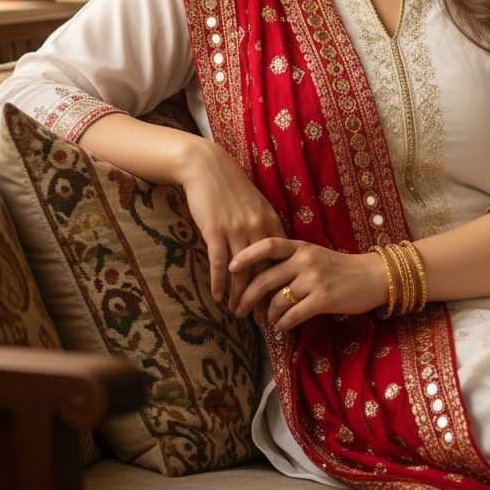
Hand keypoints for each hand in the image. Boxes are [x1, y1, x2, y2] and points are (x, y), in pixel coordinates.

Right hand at [178, 139, 286, 315]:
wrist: (207, 168)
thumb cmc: (232, 189)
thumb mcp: (256, 206)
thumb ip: (265, 228)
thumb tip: (273, 254)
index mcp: (271, 223)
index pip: (281, 262)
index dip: (281, 286)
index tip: (282, 305)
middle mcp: (257, 228)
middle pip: (264, 272)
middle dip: (264, 298)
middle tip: (264, 321)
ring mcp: (237, 230)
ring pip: (243, 272)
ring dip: (241, 296)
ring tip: (239, 314)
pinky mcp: (215, 231)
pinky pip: (220, 263)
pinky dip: (220, 282)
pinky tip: (219, 297)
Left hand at [229, 238, 387, 331]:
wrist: (372, 276)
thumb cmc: (339, 268)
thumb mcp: (314, 255)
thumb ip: (290, 260)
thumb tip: (259, 277)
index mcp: (301, 246)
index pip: (267, 245)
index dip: (245, 255)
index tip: (230, 267)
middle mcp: (305, 260)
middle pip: (265, 278)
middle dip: (246, 297)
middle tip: (238, 309)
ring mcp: (315, 279)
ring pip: (277, 300)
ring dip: (266, 315)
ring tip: (264, 321)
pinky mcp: (323, 298)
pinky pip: (293, 315)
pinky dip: (282, 324)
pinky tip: (280, 327)